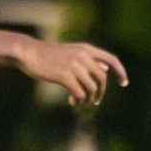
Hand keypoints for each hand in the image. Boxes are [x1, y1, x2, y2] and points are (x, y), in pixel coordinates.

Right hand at [14, 39, 129, 105]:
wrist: (27, 52)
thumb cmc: (49, 54)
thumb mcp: (72, 52)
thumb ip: (89, 59)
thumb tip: (106, 68)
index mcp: (86, 49)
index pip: (111, 60)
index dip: (121, 72)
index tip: (123, 83)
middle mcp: (82, 55)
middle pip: (102, 78)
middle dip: (101, 92)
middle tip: (95, 101)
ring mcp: (73, 65)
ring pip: (91, 88)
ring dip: (89, 98)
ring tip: (82, 101)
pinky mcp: (64, 75)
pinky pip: (80, 93)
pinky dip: (80, 100)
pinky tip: (73, 101)